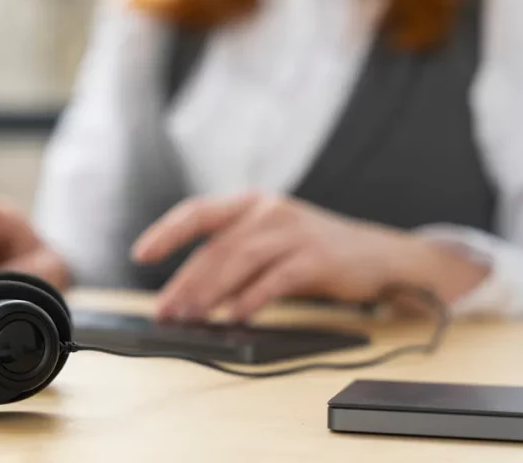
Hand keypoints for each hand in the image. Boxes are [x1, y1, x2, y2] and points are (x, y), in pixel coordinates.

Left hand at [131, 193, 489, 321]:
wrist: (382, 255)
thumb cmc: (315, 252)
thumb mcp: (271, 242)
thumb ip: (234, 259)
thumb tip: (189, 297)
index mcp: (250, 204)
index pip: (197, 212)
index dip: (166, 232)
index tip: (140, 254)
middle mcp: (269, 211)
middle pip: (216, 247)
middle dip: (184, 281)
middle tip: (165, 312)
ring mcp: (294, 232)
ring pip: (240, 260)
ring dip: (210, 293)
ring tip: (190, 318)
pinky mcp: (317, 257)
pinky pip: (276, 279)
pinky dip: (253, 298)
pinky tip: (237, 317)